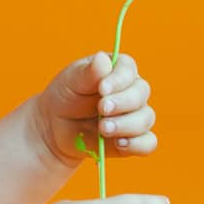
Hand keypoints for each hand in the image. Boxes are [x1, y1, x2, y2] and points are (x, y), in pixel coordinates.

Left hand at [32, 50, 156, 167]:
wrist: (56, 127)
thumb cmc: (66, 96)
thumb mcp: (71, 80)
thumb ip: (88, 72)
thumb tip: (102, 59)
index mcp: (119, 70)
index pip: (129, 69)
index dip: (119, 79)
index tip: (102, 88)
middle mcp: (132, 91)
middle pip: (141, 94)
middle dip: (122, 103)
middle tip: (101, 109)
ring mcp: (135, 116)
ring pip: (146, 118)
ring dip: (126, 125)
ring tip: (103, 128)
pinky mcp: (134, 139)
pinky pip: (147, 143)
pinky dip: (137, 144)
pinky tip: (119, 144)